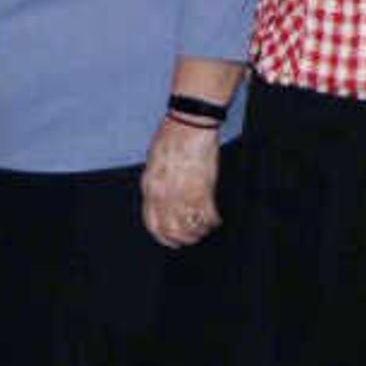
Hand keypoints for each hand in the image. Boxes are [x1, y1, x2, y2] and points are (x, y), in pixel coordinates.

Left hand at [140, 120, 222, 248]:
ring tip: (204, 228)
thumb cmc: (171, 139)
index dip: (163, 236)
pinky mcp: (202, 189)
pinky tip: (215, 219)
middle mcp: (163, 195)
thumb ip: (157, 184)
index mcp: (149, 187)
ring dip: (199, 232)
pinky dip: (212, 222)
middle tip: (192, 237)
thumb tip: (161, 201)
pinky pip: (207, 216)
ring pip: (189, 228)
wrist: (188, 125)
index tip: (172, 240)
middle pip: (170, 230)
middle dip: (182, 239)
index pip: (152, 223)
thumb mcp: (154, 164)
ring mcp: (182, 194)